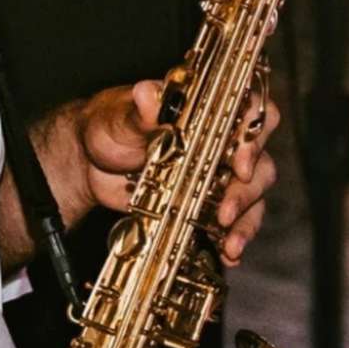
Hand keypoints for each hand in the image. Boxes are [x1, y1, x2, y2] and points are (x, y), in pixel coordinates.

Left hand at [36, 79, 281, 265]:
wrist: (89, 166)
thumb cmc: (108, 127)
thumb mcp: (119, 117)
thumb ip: (139, 111)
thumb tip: (147, 94)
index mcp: (207, 108)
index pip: (250, 111)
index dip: (254, 135)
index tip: (240, 162)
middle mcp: (221, 138)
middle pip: (259, 157)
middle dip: (248, 187)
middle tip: (226, 210)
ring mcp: (218, 172)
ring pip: (253, 192)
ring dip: (246, 217)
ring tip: (229, 241)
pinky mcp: (209, 202)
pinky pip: (235, 220)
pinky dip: (235, 238)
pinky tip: (228, 254)